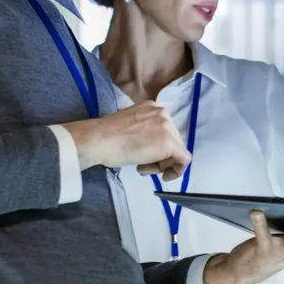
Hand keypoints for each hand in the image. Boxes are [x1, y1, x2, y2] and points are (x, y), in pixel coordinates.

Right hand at [62, 102, 190, 180]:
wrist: (99, 140)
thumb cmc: (106, 137)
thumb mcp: (130, 127)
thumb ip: (144, 131)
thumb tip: (150, 145)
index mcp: (152, 107)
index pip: (164, 131)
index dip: (157, 147)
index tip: (145, 156)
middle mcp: (163, 113)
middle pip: (173, 140)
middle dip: (161, 156)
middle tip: (144, 165)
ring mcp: (168, 127)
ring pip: (177, 150)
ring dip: (162, 163)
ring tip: (143, 168)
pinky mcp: (170, 144)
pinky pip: (184, 159)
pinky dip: (177, 170)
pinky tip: (164, 176)